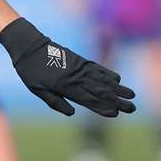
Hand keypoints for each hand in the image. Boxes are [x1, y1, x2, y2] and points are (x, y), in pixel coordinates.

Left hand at [0, 18, 135, 117]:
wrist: (29, 46)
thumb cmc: (30, 71)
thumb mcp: (37, 89)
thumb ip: (55, 102)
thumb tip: (72, 113)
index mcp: (65, 87)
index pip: (88, 100)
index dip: (103, 107)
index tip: (115, 114)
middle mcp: (76, 77)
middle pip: (100, 91)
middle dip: (117, 100)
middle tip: (131, 108)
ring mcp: (80, 67)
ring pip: (103, 80)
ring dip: (118, 88)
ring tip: (131, 95)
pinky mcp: (80, 60)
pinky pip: (98, 68)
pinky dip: (108, 74)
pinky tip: (118, 80)